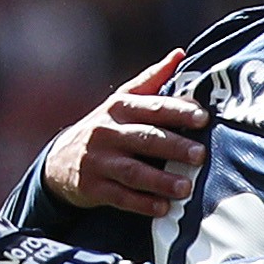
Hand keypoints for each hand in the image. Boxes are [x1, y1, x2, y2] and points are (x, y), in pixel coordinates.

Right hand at [46, 50, 205, 215]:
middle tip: (200, 155)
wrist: (60, 161)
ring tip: (186, 188)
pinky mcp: (92, 187)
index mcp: (119, 108)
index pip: (152, 107)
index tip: (203, 117)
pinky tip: (163, 208)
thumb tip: (179, 54)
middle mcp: (107, 132)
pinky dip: (142, 204)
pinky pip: (120, 197)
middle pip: (145, 139)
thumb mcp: (122, 101)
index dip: (178, 111)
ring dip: (160, 181)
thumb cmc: (107, 128)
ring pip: (133, 171)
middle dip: (173, 147)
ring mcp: (98, 161)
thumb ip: (152, 80)